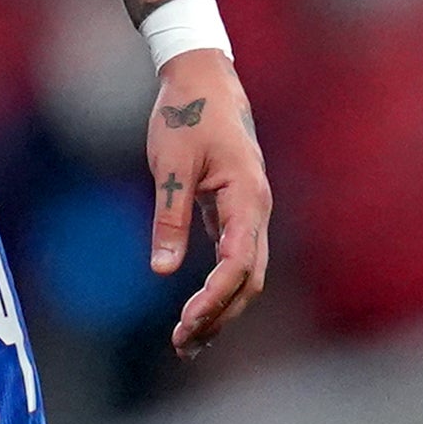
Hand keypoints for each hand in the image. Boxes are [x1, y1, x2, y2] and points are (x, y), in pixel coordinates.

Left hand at [146, 49, 270, 355]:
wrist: (203, 80)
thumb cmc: (186, 116)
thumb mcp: (170, 164)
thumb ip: (170, 217)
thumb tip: (164, 270)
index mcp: (247, 198)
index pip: (239, 263)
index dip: (215, 297)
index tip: (186, 321)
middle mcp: (257, 210)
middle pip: (249, 279)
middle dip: (220, 314)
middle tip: (182, 343)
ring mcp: (250, 213)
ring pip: (246, 274)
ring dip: (222, 309)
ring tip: (187, 343)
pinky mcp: (236, 213)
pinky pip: (235, 261)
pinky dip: (219, 289)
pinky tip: (198, 313)